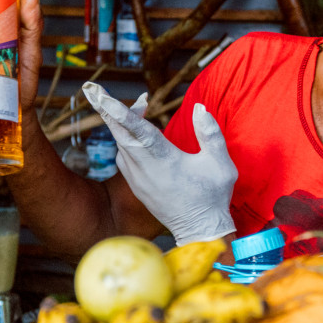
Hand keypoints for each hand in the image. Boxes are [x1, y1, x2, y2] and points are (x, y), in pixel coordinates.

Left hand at [82, 82, 236, 245]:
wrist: (200, 230)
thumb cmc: (213, 196)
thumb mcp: (221, 165)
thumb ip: (211, 134)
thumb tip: (200, 108)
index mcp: (167, 162)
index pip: (140, 132)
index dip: (122, 114)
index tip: (104, 99)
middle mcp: (146, 171)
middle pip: (120, 136)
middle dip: (108, 113)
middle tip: (101, 92)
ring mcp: (138, 181)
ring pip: (121, 146)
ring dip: (122, 126)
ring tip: (139, 108)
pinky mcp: (136, 187)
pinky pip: (123, 158)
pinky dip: (125, 142)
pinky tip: (137, 135)